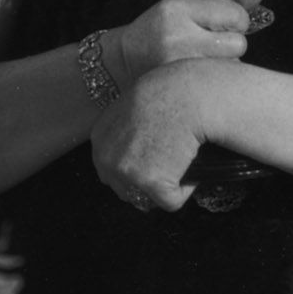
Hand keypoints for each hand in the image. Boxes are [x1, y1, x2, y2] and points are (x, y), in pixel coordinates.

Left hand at [93, 64, 210, 211]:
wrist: (188, 94)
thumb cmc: (169, 91)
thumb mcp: (133, 104)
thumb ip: (124, 126)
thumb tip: (137, 145)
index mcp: (100, 138)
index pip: (111, 169)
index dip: (134, 169)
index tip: (153, 162)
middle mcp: (107, 159)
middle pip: (125, 189)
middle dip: (146, 185)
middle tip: (170, 168)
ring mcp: (128, 173)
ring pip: (147, 197)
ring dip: (164, 187)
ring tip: (181, 165)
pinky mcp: (152, 185)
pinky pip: (171, 201)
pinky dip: (185, 190)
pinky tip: (192, 168)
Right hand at [108, 0, 250, 84]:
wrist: (125, 59)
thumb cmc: (162, 27)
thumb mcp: (190, 2)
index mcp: (179, 9)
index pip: (236, 14)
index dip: (235, 20)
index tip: (221, 22)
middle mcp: (178, 36)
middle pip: (239, 44)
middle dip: (231, 43)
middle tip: (211, 41)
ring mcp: (178, 65)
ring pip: (232, 65)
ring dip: (224, 62)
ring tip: (200, 57)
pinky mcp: (178, 86)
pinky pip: (218, 83)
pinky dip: (214, 78)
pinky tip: (197, 73)